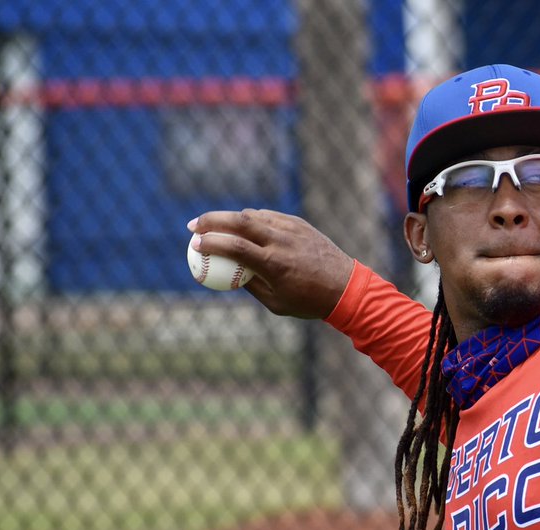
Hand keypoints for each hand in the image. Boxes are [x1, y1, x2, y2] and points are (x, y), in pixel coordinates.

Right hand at [188, 209, 354, 318]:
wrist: (346, 288)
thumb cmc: (308, 302)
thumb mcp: (275, 303)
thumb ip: (250, 285)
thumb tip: (228, 273)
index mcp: (274, 264)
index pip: (234, 246)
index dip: (211, 243)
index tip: (194, 245)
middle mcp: (282, 242)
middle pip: (239, 221)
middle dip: (211, 220)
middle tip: (194, 226)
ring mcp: (292, 230)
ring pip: (254, 215)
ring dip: (231, 218)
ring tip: (215, 226)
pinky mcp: (300, 224)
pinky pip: (269, 216)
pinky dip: (252, 218)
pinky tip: (242, 225)